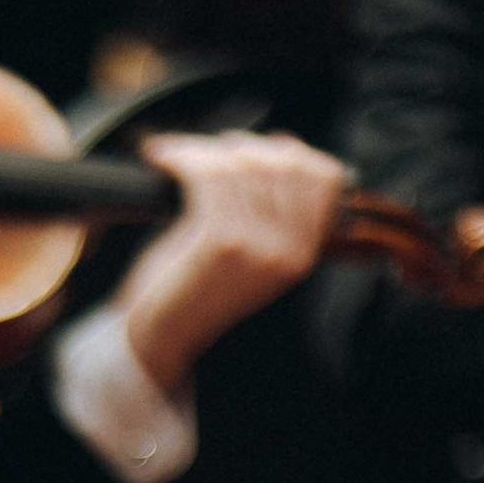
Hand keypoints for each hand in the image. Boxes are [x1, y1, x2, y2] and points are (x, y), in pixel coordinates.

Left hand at [115, 131, 346, 396]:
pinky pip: (210, 178)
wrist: (159, 336)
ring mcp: (260, 248)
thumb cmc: (193, 287)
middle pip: (283, 164)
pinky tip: (163, 160)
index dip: (287, 152)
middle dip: (241, 147)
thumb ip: (271, 209)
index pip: (325, 178)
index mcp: (303, 253)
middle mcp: (290, 251)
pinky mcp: (222, 244)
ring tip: (177, 155)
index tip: (251, 150)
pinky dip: (182, 159)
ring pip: (243, 167)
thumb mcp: (249, 250)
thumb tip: (279, 145)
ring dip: (204, 151)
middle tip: (204, 151)